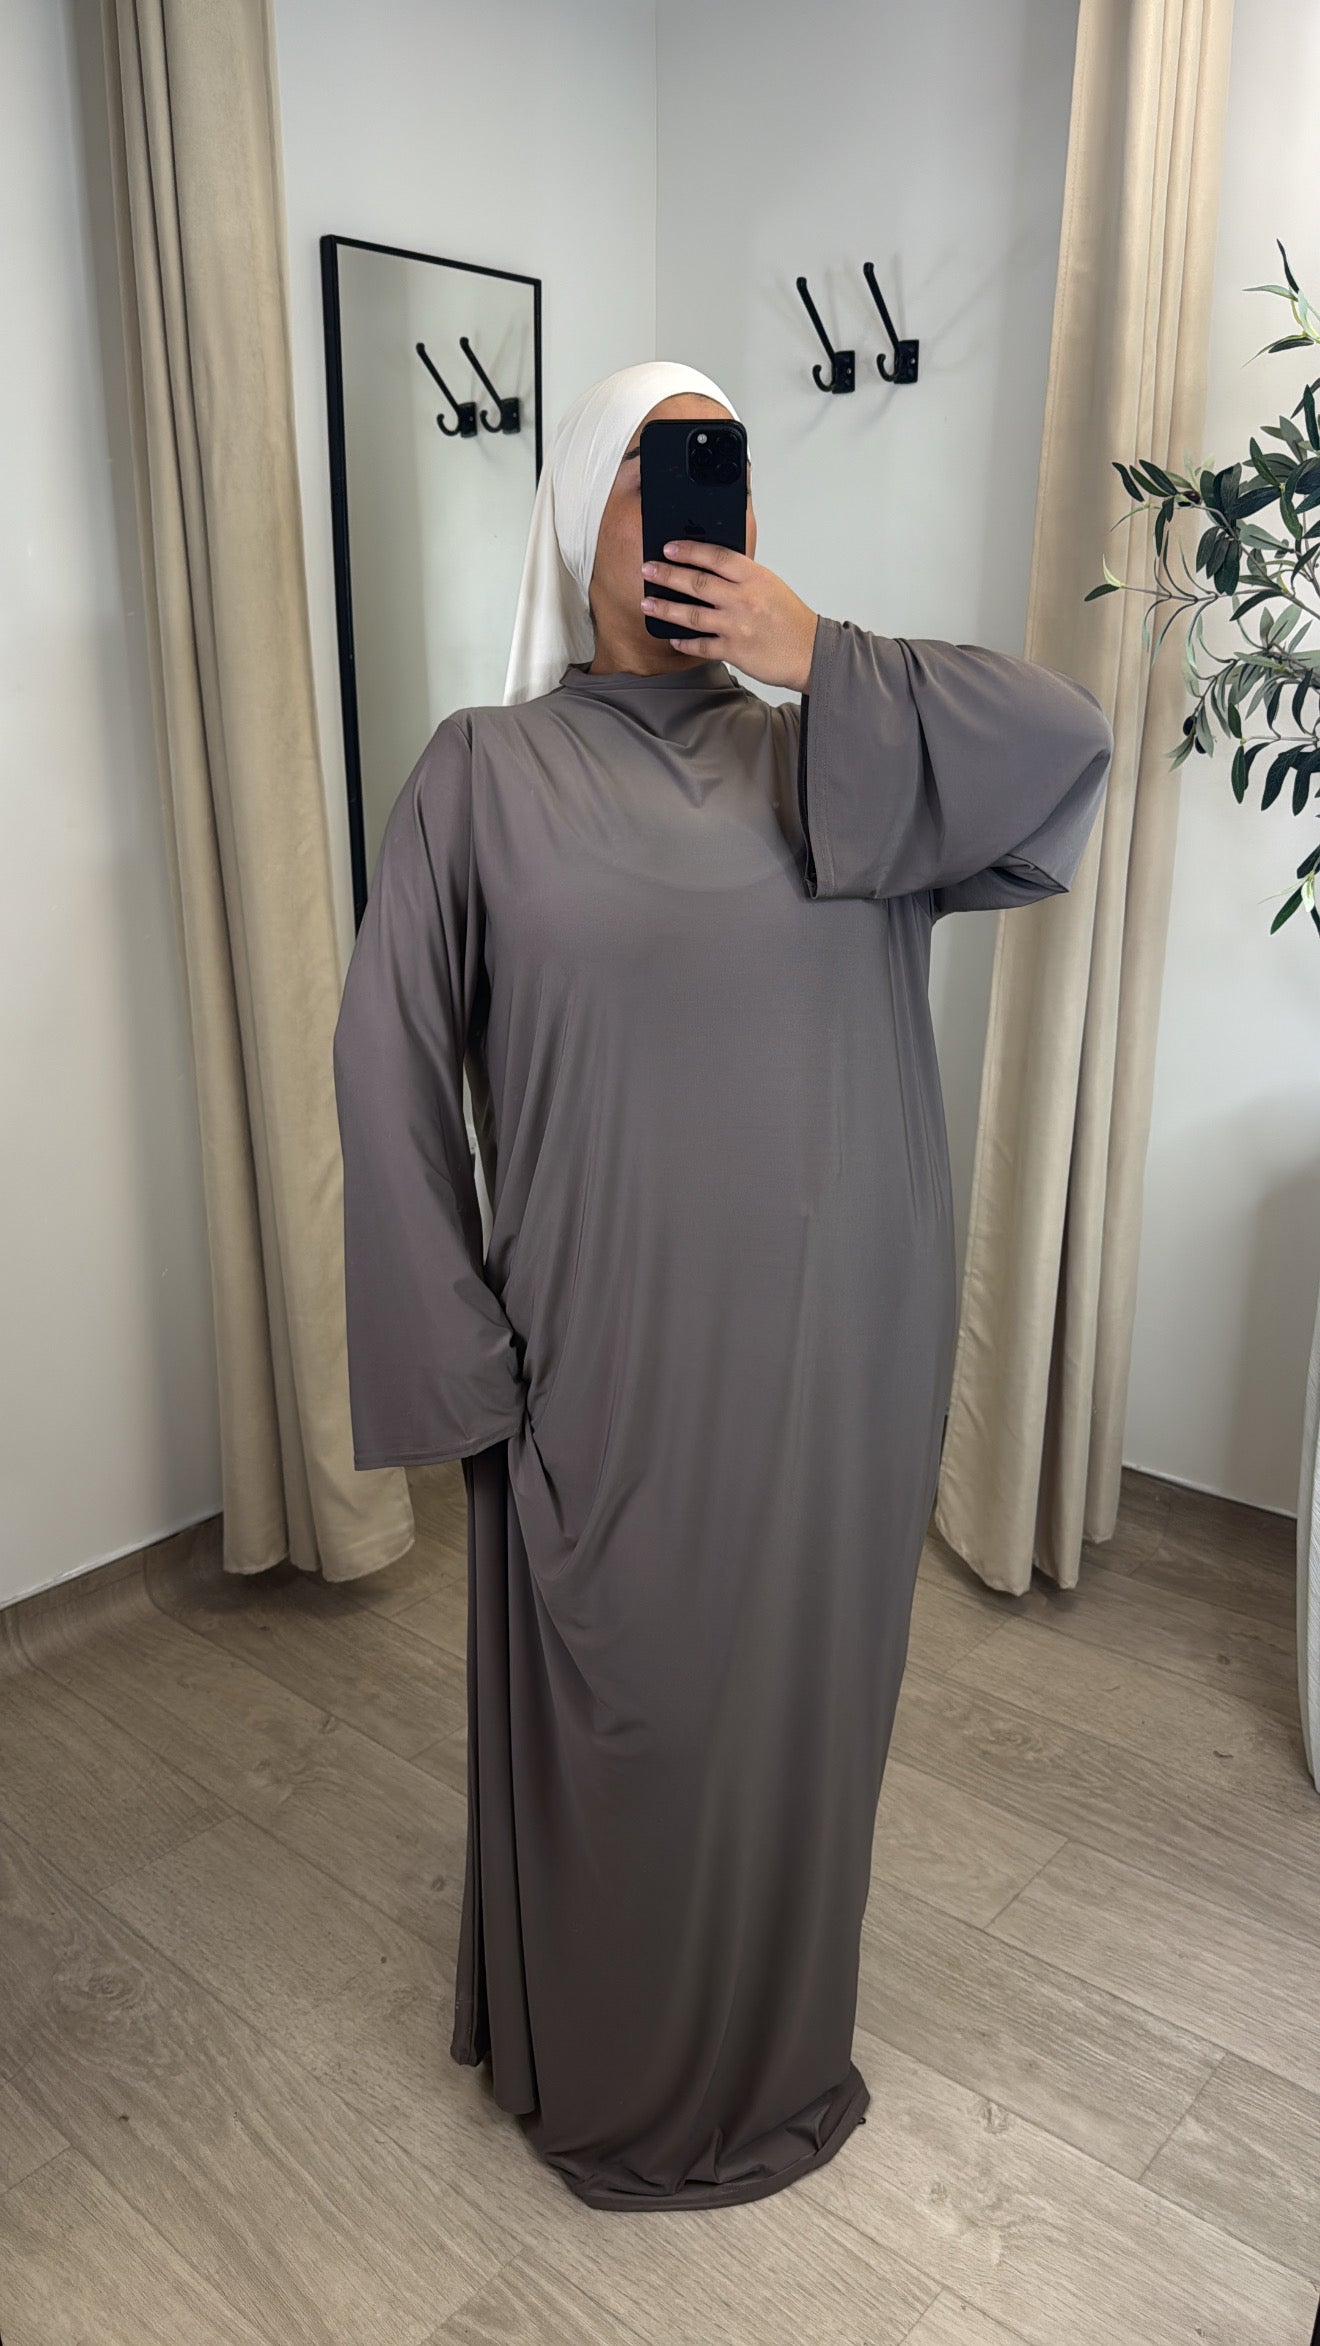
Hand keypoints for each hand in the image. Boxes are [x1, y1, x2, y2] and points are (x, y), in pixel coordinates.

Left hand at [640, 542, 818, 692]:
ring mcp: (737, 626)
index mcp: (755, 577)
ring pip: (692, 614)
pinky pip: (701, 645)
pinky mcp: (734, 651)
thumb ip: (742, 576)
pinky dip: (684, 642)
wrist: (810, 652)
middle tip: (647, 570)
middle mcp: (744, 599)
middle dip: (668, 574)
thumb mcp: (770, 585)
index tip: (669, 548)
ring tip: (647, 602)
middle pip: (698, 583)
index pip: (716, 557)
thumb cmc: (790, 618)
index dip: (689, 550)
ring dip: (666, 608)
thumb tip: (709, 566)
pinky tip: (672, 636)